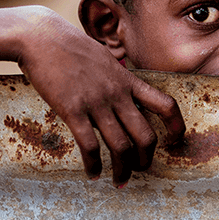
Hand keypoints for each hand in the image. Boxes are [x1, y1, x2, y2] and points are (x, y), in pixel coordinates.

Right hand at [16, 8, 184, 184]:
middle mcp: (117, 93)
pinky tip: (93, 174)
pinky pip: (89, 145)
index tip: (175, 139)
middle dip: (147, 158)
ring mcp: (96, 102)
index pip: (164, 104)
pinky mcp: (73, 110)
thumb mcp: (105, 59)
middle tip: (141, 169)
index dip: (175, 125)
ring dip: (123, 169)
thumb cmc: (71, 47)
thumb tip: (123, 90)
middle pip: (145, 134)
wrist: (42, 38)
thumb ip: (116, 77)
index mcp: (127, 80)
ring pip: (120, 145)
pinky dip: (93, 165)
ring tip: (120, 181)